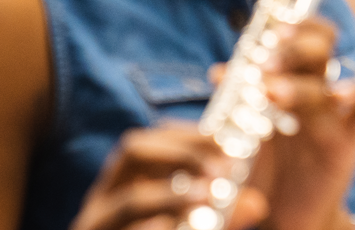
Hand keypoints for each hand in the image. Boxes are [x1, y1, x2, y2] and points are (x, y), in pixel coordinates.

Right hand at [71, 126, 267, 229]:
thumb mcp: (192, 220)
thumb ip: (222, 213)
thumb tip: (256, 204)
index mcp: (127, 179)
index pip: (155, 137)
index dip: (190, 134)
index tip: (227, 142)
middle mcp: (106, 196)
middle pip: (133, 151)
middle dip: (180, 154)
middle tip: (219, 170)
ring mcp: (98, 223)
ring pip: (127, 200)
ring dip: (171, 196)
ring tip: (205, 198)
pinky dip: (150, 229)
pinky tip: (171, 226)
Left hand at [237, 20, 354, 229]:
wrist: (280, 219)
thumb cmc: (260, 174)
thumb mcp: (240, 134)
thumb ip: (234, 102)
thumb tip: (219, 71)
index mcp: (289, 82)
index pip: (301, 36)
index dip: (291, 23)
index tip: (269, 25)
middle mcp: (314, 92)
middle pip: (321, 45)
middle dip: (296, 44)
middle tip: (267, 58)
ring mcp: (333, 116)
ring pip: (334, 77)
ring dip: (303, 80)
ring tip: (272, 91)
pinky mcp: (348, 142)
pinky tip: (336, 97)